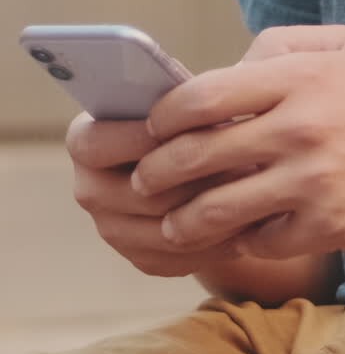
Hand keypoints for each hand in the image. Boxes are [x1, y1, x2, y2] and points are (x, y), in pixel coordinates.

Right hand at [66, 113, 249, 278]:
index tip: (190, 125)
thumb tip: (199, 95)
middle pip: (137, 193)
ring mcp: (112, 229)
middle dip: (192, 177)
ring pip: (163, 229)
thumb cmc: (190, 114)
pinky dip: (213, 242)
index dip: (141, 136)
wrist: (200, 156)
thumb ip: (179, 95)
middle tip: (240, 161)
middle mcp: (90, 188)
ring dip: (210, 210)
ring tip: (251, 190)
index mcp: (84, 140)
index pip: (96, 144)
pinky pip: (178, 258)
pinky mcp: (142, 257)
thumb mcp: (184, 97)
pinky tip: (246, 220)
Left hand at [131, 25, 344, 259]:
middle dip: (159, 169)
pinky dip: (241, 238)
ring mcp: (312, 181)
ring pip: (219, 206)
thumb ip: (283, 44)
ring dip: (184, 218)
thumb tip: (230, 65)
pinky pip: (259, 239)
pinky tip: (237, 232)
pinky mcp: (326, 226)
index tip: (152, 125)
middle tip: (144, 178)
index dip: (166, 114)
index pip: (206, 94)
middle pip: (200, 152)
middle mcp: (302, 126)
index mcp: (302, 76)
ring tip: (173, 221)